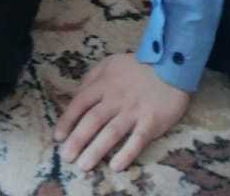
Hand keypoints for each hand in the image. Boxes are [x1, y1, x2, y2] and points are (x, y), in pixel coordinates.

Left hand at [54, 54, 190, 172]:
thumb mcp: (110, 63)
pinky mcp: (151, 122)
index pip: (80, 103)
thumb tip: (73, 94)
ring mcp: (134, 111)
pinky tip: (116, 166)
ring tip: (83, 165)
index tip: (57, 136)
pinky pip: (137, 140)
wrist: (171, 66)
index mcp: (104, 84)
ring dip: (96, 150)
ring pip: (112, 132)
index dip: (67, 120)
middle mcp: (116, 99)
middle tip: (66, 157)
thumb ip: (91, 78)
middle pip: (93, 120)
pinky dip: (127, 153)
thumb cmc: (137, 67)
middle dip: (77, 139)